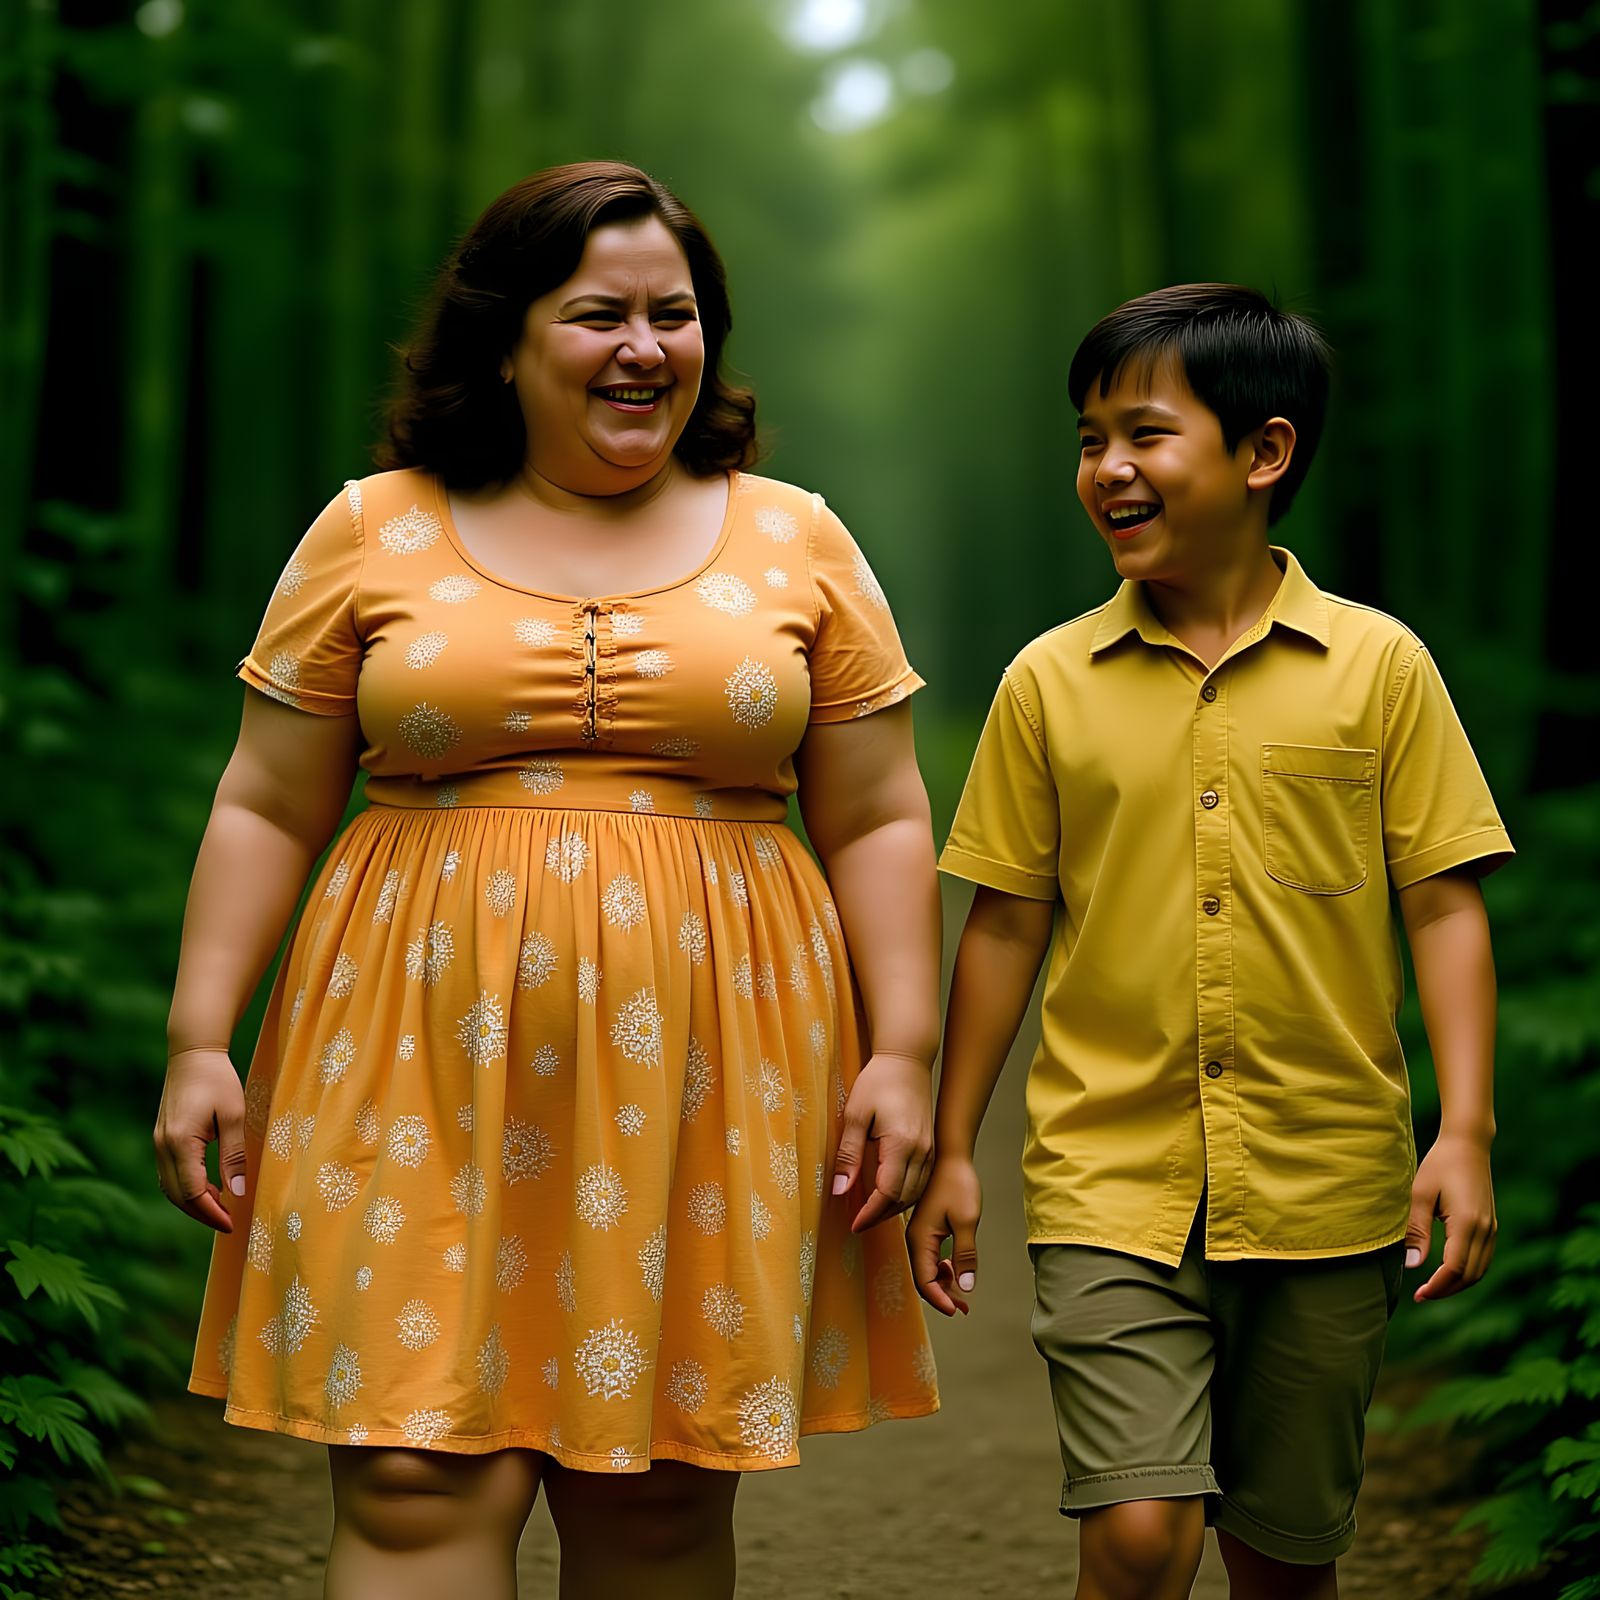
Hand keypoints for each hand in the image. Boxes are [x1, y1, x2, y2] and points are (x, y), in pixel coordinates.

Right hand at [153, 1048, 248, 1231]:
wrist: (193, 1052)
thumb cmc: (218, 1080)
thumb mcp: (234, 1116)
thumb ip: (235, 1155)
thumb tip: (239, 1192)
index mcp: (179, 1142)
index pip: (192, 1192)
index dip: (212, 1212)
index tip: (232, 1223)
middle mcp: (162, 1146)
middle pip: (178, 1196)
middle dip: (202, 1213)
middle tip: (229, 1221)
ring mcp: (158, 1142)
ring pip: (170, 1187)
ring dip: (193, 1202)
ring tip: (222, 1207)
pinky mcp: (161, 1138)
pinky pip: (169, 1174)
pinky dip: (186, 1187)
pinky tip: (208, 1188)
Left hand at [830, 1052, 932, 1231]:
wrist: (907, 1059)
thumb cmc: (878, 1081)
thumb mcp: (855, 1115)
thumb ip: (849, 1154)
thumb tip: (840, 1190)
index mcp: (902, 1145)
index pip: (888, 1193)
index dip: (870, 1213)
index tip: (853, 1224)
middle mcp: (921, 1151)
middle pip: (904, 1199)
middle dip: (880, 1215)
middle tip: (858, 1221)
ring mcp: (930, 1149)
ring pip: (915, 1193)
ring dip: (893, 1207)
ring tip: (870, 1212)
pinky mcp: (932, 1146)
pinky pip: (921, 1181)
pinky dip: (905, 1194)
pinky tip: (889, 1194)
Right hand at [906, 1156, 981, 1316]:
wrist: (951, 1156)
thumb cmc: (957, 1184)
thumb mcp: (966, 1221)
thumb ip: (965, 1255)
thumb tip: (965, 1286)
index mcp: (920, 1239)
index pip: (925, 1281)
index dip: (940, 1300)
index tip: (957, 1310)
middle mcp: (915, 1239)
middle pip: (924, 1278)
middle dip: (943, 1296)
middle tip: (964, 1307)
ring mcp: (920, 1234)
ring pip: (927, 1269)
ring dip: (944, 1283)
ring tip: (963, 1293)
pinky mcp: (926, 1228)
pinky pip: (930, 1257)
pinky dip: (943, 1269)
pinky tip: (955, 1270)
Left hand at [1406, 1133, 1495, 1301]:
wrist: (1467, 1144)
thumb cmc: (1439, 1165)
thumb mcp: (1420, 1195)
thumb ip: (1416, 1231)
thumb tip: (1411, 1265)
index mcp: (1468, 1223)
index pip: (1455, 1269)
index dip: (1438, 1286)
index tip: (1418, 1295)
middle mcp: (1485, 1230)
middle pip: (1470, 1275)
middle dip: (1446, 1290)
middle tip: (1421, 1295)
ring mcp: (1492, 1228)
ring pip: (1480, 1270)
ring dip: (1458, 1284)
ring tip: (1432, 1288)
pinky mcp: (1491, 1225)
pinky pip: (1483, 1258)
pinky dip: (1468, 1272)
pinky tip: (1448, 1272)